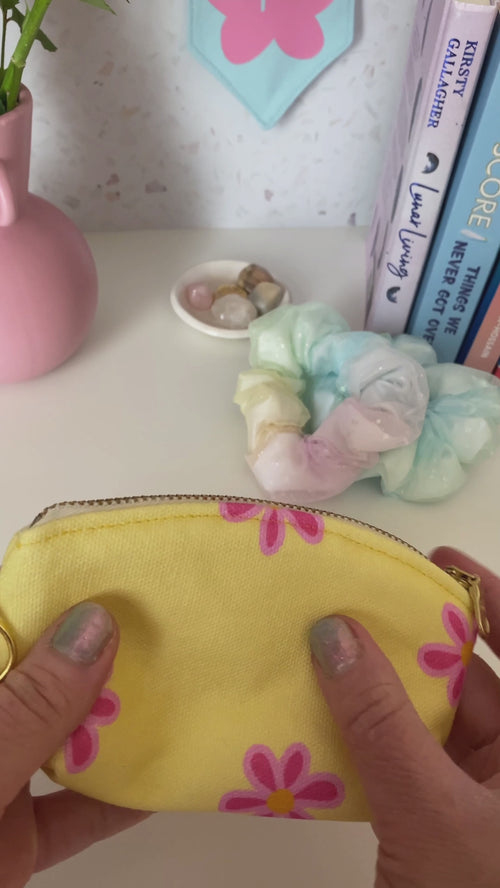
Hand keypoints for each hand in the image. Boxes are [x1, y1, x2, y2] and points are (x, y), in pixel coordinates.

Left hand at [0, 603, 149, 887]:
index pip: (2, 630)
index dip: (51, 600)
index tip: (115, 576)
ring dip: (109, 732)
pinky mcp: (6, 849)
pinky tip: (158, 782)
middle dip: (93, 659)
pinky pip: (67, 815)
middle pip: (35, 684)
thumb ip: (26, 708)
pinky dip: (111, 803)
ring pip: (54, 746)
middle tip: (161, 626)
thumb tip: (95, 622)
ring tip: (172, 691)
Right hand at [310, 548, 499, 887]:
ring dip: (380, 686)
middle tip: (356, 598)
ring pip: (428, 718)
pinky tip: (324, 710)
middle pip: (470, 677)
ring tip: (327, 644)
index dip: (486, 598)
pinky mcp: (442, 821)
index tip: (434, 561)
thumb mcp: (435, 815)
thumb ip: (380, 724)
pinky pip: (405, 758)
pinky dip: (368, 734)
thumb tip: (333, 633)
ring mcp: (481, 793)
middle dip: (414, 638)